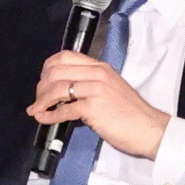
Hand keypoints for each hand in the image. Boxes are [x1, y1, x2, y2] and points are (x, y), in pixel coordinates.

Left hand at [29, 52, 168, 159]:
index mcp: (100, 66)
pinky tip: (44, 119)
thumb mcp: (111, 88)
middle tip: (38, 99)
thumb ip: (92, 84)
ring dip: (42, 100)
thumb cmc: (130, 112)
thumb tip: (68, 90)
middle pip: (57, 70)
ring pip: (58, 88)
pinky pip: (64, 109)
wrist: (148, 128)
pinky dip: (49, 115)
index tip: (42, 80)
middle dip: (41, 86)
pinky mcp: (93, 108)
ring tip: (37, 110)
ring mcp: (95, 89)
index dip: (48, 67)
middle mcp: (97, 73)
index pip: (66, 56)